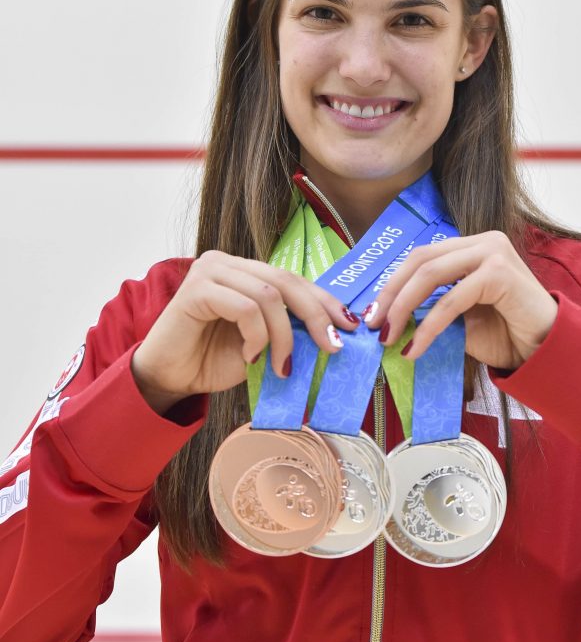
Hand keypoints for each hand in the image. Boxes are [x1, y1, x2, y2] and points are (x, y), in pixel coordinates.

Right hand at [131, 250, 358, 414]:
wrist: (169, 378)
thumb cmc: (213, 360)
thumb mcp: (263, 345)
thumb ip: (289, 330)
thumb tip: (335, 334)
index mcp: (246, 271)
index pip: (294, 279)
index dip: (325, 301)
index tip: (350, 325)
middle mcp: (228, 263)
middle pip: (286, 281)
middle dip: (316, 315)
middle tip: (332, 347)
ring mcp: (210, 271)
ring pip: (268, 296)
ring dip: (283, 336)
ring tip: (281, 366)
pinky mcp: (196, 289)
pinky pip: (244, 308)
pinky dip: (256, 336)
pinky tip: (250, 357)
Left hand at [363, 231, 556, 370]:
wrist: (546, 351)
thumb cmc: (506, 334)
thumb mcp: (459, 317)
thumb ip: (430, 307)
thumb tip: (389, 317)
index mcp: (471, 246)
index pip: (421, 257)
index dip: (392, 284)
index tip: (373, 314)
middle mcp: (482, 241)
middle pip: (419, 260)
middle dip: (390, 294)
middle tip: (373, 325)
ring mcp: (492, 251)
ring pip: (430, 274)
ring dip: (403, 308)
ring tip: (389, 338)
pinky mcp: (499, 271)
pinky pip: (451, 299)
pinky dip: (429, 326)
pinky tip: (416, 347)